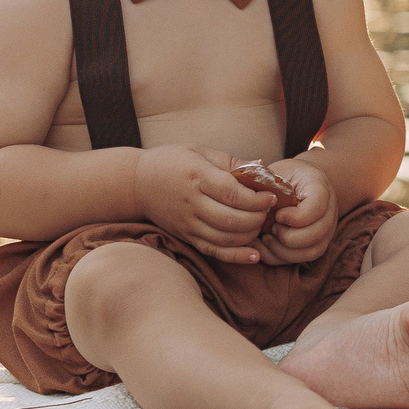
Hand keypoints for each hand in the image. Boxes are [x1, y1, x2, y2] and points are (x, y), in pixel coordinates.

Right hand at [133, 145, 276, 263]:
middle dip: (257, 218)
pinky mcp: (186, 237)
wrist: (137, 183)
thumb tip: (263, 168)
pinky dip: (236, 256)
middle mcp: (191, 202)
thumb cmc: (173, 162)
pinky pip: (214, 252)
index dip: (256, 198)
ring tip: (261, 225)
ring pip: (225, 238)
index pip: (231, 193)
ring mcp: (188, 223)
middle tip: (269, 211)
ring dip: (250, 236)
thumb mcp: (200, 151)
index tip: (271, 197)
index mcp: (197, 176)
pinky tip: (254, 256)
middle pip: (231, 219)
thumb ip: (231, 162)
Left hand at [254, 158, 338, 263]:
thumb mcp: (279, 171)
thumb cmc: (286, 176)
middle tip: (272, 227)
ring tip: (267, 237)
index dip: (296, 216)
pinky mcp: (315, 246)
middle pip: (316, 234)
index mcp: (321, 188)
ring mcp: (325, 232)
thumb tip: (251, 199)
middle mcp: (329, 212)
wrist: (303, 183)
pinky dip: (278, 257)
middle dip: (289, 236)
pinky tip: (264, 245)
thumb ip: (269, 183)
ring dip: (284, 250)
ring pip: (311, 252)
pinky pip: (300, 261)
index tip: (278, 214)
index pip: (317, 207)